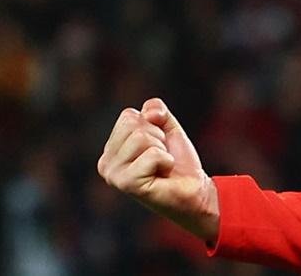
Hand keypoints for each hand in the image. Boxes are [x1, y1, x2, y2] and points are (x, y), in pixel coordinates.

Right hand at [97, 98, 219, 241]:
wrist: (195, 189)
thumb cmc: (177, 161)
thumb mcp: (167, 128)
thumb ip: (155, 110)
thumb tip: (149, 114)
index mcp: (111, 149)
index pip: (128, 115)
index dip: (153, 126)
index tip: (158, 146)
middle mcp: (106, 163)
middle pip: (134, 124)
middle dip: (157, 136)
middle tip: (161, 158)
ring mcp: (114, 175)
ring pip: (141, 137)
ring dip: (162, 150)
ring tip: (161, 167)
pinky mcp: (127, 184)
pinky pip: (152, 154)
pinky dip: (166, 161)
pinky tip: (163, 175)